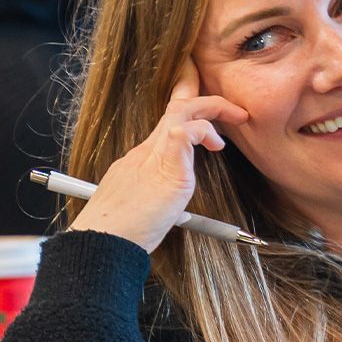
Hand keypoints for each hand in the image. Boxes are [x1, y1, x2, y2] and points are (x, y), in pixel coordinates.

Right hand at [69, 59, 247, 251]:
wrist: (104, 243)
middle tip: (232, 107)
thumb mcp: (139, 208)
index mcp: (140, 162)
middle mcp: (145, 153)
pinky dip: (206, 131)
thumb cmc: (120, 235)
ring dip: (214, 108)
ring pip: (183, 110)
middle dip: (204, 99)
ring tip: (236, 117)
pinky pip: (187, 130)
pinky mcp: (167, 166)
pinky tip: (217, 145)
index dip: (183, 105)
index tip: (201, 100)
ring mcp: (154, 156)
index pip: (165, 125)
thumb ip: (155, 198)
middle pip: (175, 108)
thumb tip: (168, 203)